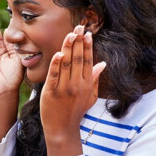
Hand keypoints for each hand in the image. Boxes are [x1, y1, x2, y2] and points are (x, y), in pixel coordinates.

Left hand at [41, 25, 105, 155]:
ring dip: (68, 48)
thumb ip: (94, 79)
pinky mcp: (51, 93)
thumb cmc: (75, 111)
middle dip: (79, 42)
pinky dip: (56, 64)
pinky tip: (58, 53)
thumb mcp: (89, 96)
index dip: (88, 46)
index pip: (88, 60)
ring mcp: (64, 88)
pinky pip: (54, 76)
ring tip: (70, 34)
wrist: (63, 129)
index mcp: (86, 84)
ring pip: (67, 64)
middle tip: (79, 26)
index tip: (87, 33)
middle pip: (79, 59)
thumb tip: (103, 64)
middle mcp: (77, 84)